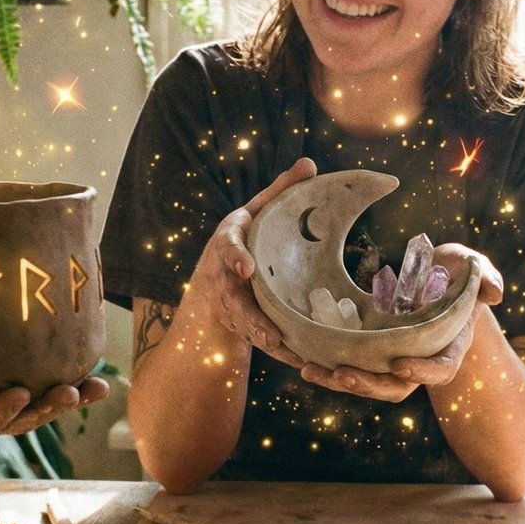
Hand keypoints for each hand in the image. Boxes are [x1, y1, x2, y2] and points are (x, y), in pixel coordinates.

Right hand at [188, 158, 316, 369]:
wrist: (214, 275)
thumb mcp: (257, 210)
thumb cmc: (244, 237)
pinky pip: (259, 339)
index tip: (246, 269)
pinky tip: (302, 359)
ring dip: (264, 338)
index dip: (236, 259)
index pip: (228, 248)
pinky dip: (279, 351)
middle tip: (267, 331)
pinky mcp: (241, 323)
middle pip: (234, 298)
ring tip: (285, 349)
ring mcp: (229, 302)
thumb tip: (310, 164)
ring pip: (245, 324)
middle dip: (249, 316)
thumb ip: (281, 190)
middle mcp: (224, 276)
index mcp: (228, 242)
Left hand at [300, 244, 503, 400]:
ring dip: (339, 381)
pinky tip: (302, 360)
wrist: (437, 279)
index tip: (401, 364)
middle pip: (396, 387)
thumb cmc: (458, 274)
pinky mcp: (371, 354)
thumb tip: (493, 291)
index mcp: (448, 347)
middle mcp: (419, 361)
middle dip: (369, 384)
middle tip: (343, 373)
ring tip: (311, 370)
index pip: (439, 370)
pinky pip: (350, 367)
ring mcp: (393, 360)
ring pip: (367, 383)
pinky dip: (326, 367)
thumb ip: (487, 278)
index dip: (422, 372)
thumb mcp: (474, 268)